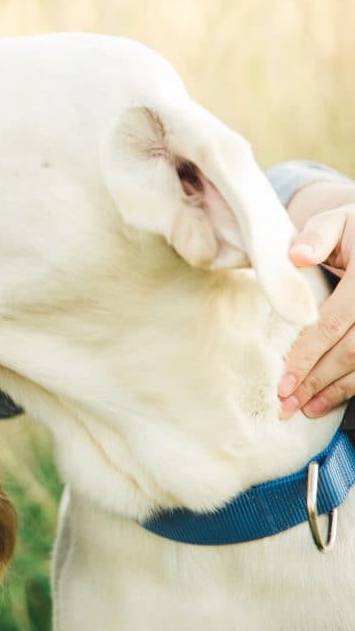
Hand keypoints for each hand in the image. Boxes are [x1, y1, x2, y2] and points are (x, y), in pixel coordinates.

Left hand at [278, 204, 354, 417]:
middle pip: (352, 350)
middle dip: (317, 380)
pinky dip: (351, 386)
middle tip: (285, 405)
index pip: (334, 321)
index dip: (308, 353)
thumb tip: (297, 256)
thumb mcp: (337, 220)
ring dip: (335, 390)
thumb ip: (317, 235)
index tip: (283, 380)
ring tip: (303, 409)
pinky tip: (327, 400)